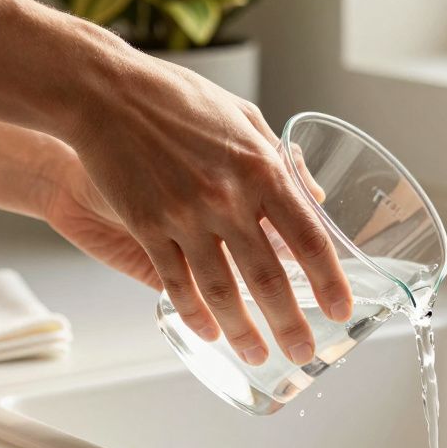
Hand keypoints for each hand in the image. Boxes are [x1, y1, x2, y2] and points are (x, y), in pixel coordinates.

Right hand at [64, 51, 352, 366]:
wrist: (105, 92)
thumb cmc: (177, 99)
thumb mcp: (245, 118)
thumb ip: (281, 162)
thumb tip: (313, 199)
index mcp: (260, 169)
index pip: (307, 237)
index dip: (328, 280)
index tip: (341, 309)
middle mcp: (227, 198)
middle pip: (268, 276)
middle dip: (289, 322)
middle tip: (303, 351)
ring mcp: (184, 216)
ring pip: (221, 290)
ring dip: (243, 331)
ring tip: (259, 355)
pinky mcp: (147, 227)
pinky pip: (176, 282)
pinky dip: (194, 312)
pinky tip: (208, 331)